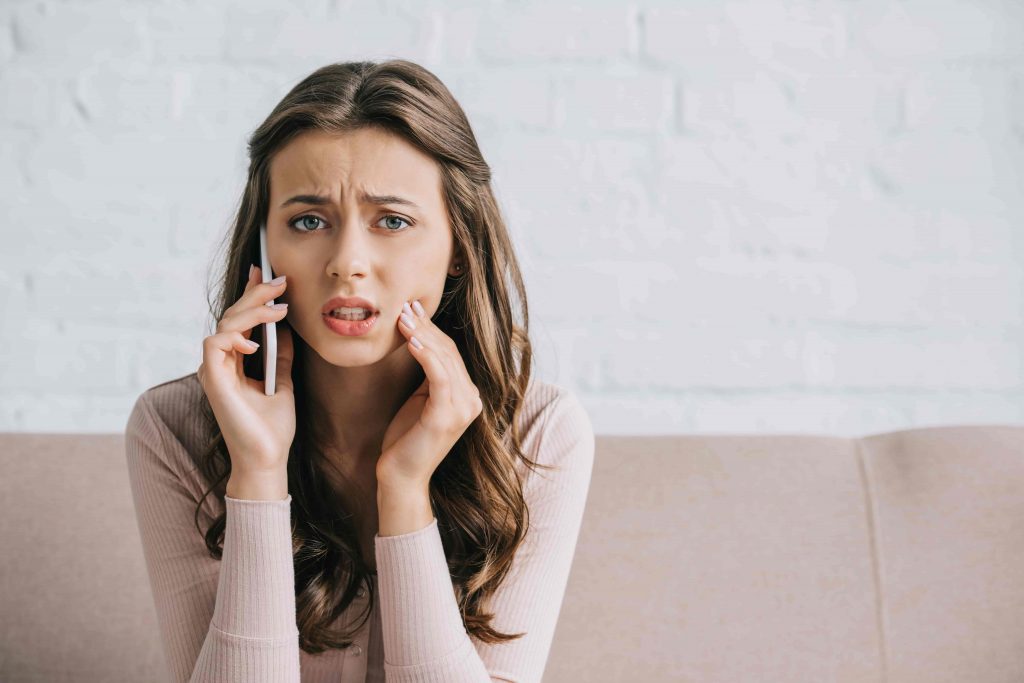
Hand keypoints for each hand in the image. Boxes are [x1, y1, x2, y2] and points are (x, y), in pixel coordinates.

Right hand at [196, 264, 295, 474]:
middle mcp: (221, 363)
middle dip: (256, 294)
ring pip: (224, 324)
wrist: (268, 458)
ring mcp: (215, 371)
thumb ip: (280, 355)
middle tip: (280, 281)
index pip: (240, 320)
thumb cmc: (273, 427)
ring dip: (252, 311)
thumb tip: (286, 327)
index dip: (251, 294)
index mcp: (234, 362)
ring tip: (279, 308)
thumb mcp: (283, 381)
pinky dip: (234, 337)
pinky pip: (214, 344)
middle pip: (232, 316)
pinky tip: (256, 342)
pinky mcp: (213, 380)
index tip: (266, 272)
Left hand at [377, 299, 482, 489]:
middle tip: (405, 307)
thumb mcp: (421, 400)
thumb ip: (429, 377)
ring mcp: (463, 409)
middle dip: (426, 327)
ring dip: (422, 336)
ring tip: (402, 318)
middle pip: (449, 352)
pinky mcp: (447, 415)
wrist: (401, 476)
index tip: (412, 310)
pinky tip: (409, 340)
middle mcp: (472, 400)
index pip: (452, 354)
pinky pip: (439, 376)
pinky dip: (425, 354)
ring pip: (444, 360)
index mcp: (468, 396)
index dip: (432, 330)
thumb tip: (420, 340)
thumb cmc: (406, 439)